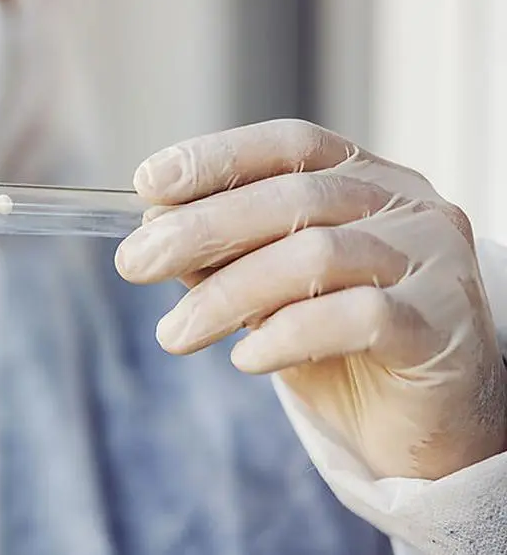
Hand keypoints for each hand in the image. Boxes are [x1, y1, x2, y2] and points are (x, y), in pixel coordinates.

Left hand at [115, 119, 506, 479]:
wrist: (428, 431)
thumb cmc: (342, 349)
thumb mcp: (269, 294)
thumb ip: (225, 257)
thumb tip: (154, 227)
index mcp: (365, 180)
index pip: (288, 146)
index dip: (215, 157)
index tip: (147, 183)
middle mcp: (406, 205)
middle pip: (292, 197)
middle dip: (199, 229)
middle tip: (134, 263)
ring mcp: (432, 259)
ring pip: (315, 255)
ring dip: (227, 294)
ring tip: (173, 334)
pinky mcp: (442, 323)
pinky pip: (355, 316)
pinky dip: (287, 334)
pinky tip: (246, 358)